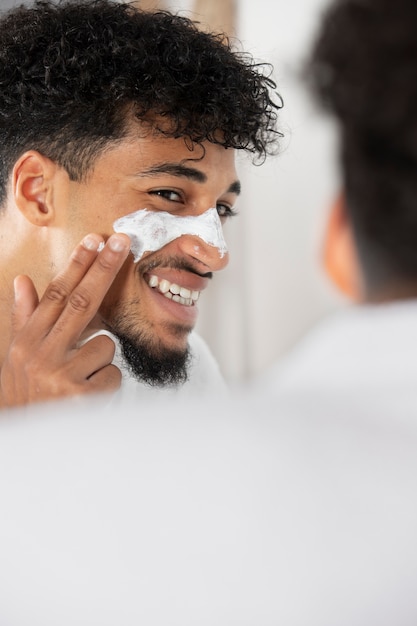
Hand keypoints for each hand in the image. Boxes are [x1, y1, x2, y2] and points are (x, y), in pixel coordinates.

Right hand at [0, 233, 129, 407]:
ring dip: (101, 359)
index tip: (95, 240)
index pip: (56, 294)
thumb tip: (23, 280)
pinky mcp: (79, 397)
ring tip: (80, 378)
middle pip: (81, 302)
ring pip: (105, 345)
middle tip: (122, 243)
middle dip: (104, 269)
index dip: (77, 265)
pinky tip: (87, 395)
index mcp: (28, 339)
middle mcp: (41, 353)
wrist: (25, 439)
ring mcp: (60, 375)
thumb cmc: (24, 391)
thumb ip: (24, 318)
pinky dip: (106, 384)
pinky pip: (112, 375)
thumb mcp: (18, 354)